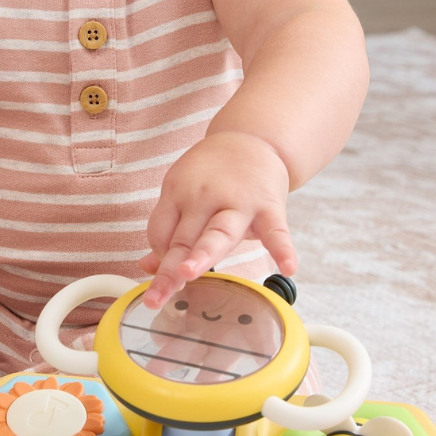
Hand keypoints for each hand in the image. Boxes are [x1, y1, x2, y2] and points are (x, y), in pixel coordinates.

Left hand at [138, 132, 296, 308]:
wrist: (253, 139)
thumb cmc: (215, 176)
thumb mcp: (184, 194)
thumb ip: (168, 231)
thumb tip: (147, 266)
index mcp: (178, 192)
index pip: (159, 231)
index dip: (158, 257)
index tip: (161, 278)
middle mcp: (204, 196)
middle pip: (183, 238)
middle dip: (170, 269)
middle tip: (157, 296)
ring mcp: (238, 202)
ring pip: (218, 233)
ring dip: (202, 254)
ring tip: (190, 274)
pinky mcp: (269, 206)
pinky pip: (276, 231)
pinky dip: (283, 249)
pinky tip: (287, 267)